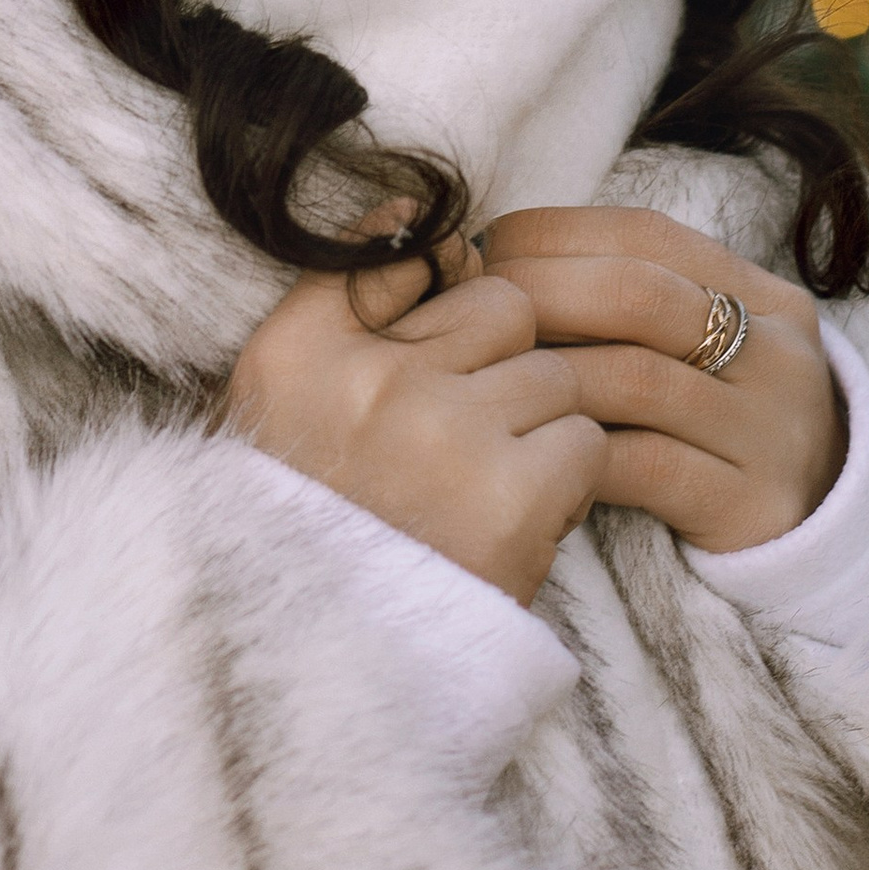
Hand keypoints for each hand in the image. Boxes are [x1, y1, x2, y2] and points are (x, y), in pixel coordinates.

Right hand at [222, 244, 608, 605]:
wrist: (325, 661)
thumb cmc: (312, 519)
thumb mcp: (284, 397)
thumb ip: (342, 296)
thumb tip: (418, 208)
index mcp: (295, 351)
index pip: (408, 253)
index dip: (445, 298)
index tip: (436, 355)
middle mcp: (367, 381)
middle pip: (504, 308)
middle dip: (502, 366)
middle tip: (461, 443)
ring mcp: (442, 435)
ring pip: (553, 374)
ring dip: (538, 427)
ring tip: (484, 488)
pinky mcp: (510, 498)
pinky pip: (584, 440)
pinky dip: (566, 483)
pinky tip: (516, 520)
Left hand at [480, 207, 842, 556]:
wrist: (823, 530)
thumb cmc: (723, 422)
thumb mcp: (707, 346)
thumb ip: (636, 299)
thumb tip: (504, 254)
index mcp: (763, 294)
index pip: (646, 233)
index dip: (552, 235)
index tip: (488, 257)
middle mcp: (777, 352)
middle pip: (637, 295)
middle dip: (538, 293)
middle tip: (479, 319)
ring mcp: (769, 429)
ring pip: (636, 379)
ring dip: (547, 374)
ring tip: (495, 382)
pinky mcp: (750, 502)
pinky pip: (646, 465)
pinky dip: (578, 450)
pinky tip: (537, 449)